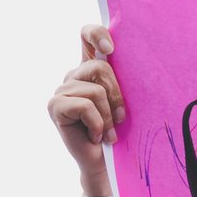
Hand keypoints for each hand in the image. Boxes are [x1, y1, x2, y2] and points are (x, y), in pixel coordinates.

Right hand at [47, 24, 123, 196]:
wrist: (106, 163)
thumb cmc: (120, 131)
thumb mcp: (125, 102)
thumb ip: (123, 81)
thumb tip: (141, 62)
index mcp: (90, 69)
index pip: (86, 35)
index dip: (96, 34)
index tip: (111, 49)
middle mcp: (73, 76)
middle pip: (99, 67)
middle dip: (117, 94)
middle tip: (120, 118)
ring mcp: (62, 91)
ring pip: (95, 90)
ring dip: (108, 115)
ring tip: (108, 131)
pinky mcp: (55, 106)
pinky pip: (85, 106)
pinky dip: (98, 124)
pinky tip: (97, 136)